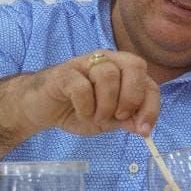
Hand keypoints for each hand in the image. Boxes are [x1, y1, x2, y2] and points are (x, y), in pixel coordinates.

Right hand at [12, 50, 159, 137]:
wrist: (40, 109)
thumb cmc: (76, 110)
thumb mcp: (106, 121)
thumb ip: (125, 121)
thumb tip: (142, 127)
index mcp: (123, 72)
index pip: (149, 83)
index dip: (151, 107)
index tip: (143, 130)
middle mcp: (107, 61)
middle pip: (135, 66)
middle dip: (131, 98)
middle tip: (118, 117)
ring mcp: (85, 63)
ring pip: (109, 75)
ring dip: (105, 105)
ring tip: (94, 117)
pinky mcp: (64, 72)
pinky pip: (83, 87)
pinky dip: (85, 107)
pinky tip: (80, 113)